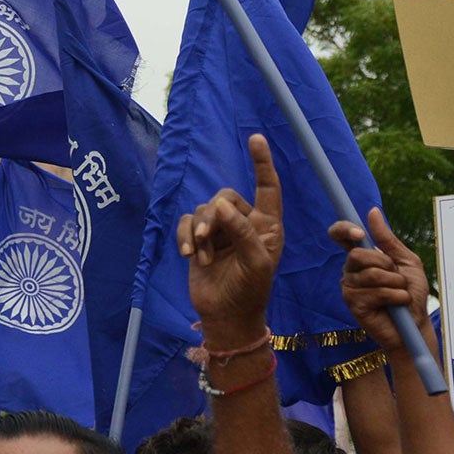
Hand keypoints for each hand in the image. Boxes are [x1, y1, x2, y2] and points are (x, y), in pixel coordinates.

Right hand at [180, 134, 283, 344]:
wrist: (226, 315)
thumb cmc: (250, 291)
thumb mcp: (255, 262)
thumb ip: (242, 231)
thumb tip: (220, 204)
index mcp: (267, 226)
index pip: (267, 188)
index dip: (262, 163)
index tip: (255, 138)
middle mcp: (244, 223)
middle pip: (225, 197)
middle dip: (214, 215)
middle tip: (207, 238)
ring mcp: (221, 231)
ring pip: (203, 210)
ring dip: (199, 232)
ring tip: (200, 256)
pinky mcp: (198, 240)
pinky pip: (187, 224)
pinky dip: (186, 237)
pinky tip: (189, 255)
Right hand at [334, 207, 428, 353]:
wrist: (416, 324)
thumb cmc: (412, 294)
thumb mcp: (406, 261)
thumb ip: (388, 239)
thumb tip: (372, 210)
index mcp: (361, 257)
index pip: (340, 236)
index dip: (344, 229)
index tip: (359, 233)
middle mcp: (351, 270)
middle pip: (358, 254)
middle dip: (385, 264)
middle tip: (397, 277)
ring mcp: (349, 287)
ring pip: (371, 274)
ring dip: (396, 283)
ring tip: (399, 294)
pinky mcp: (353, 304)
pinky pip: (376, 292)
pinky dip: (396, 297)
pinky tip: (397, 305)